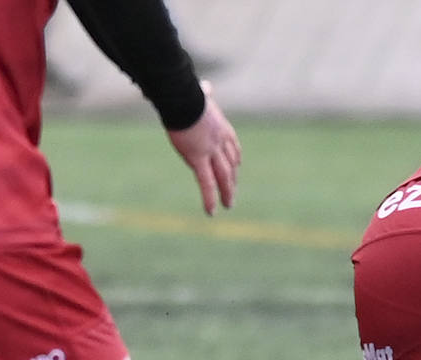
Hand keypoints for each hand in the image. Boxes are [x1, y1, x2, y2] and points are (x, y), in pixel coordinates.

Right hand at [166, 81, 240, 215]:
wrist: (183, 97)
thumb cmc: (186, 93)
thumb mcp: (200, 95)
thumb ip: (204, 94)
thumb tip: (206, 86)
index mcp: (222, 127)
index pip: (234, 148)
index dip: (235, 159)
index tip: (237, 167)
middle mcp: (221, 142)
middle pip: (231, 165)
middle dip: (233, 180)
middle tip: (233, 192)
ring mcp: (211, 152)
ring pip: (224, 178)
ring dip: (227, 193)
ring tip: (229, 205)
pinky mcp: (198, 160)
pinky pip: (206, 183)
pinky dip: (210, 198)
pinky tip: (212, 211)